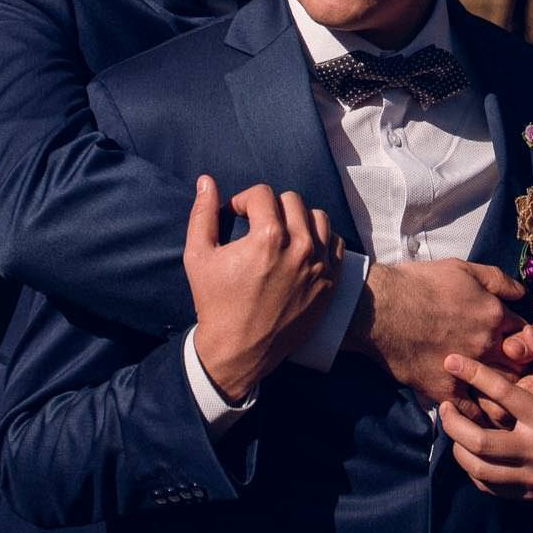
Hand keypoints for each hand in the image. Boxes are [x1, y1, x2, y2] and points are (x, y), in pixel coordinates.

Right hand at [184, 177, 341, 402]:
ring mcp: (319, 265)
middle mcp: (299, 247)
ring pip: (317, 217)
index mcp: (268, 237)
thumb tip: (206, 181)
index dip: (244, 201)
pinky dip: (319, 239)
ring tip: (281, 235)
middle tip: (256, 226)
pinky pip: (334, 242)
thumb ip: (202, 214)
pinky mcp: (330, 282)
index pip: (262, 193)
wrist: (239, 351)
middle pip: (291, 200)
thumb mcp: (198, 256)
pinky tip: (299, 250)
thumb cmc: (215, 303)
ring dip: (297, 219)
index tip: (237, 216)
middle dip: (269, 208)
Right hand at [344, 259, 525, 410]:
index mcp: (494, 314)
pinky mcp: (445, 390)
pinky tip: (480, 416)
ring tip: (502, 399)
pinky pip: (472, 412)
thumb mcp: (462, 268)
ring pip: (501, 393)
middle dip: (520, 369)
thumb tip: (521, 293)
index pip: (527, 333)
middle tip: (514, 372)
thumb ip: (497, 280)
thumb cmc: (419, 283)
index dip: (525, 339)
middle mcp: (487, 344)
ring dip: (504, 396)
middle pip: (520, 366)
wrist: (380, 308)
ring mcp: (467, 369)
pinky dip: (479, 416)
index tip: (518, 344)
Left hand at [437, 322, 532, 507]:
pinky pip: (487, 486)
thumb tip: (526, 331)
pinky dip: (470, 467)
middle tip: (442, 403)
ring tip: (450, 424)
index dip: (473, 374)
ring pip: (479, 468)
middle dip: (453, 422)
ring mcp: (531, 477)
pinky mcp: (526, 494)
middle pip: (481, 442)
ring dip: (456, 445)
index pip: (503, 393)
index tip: (450, 360)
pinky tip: (465, 448)